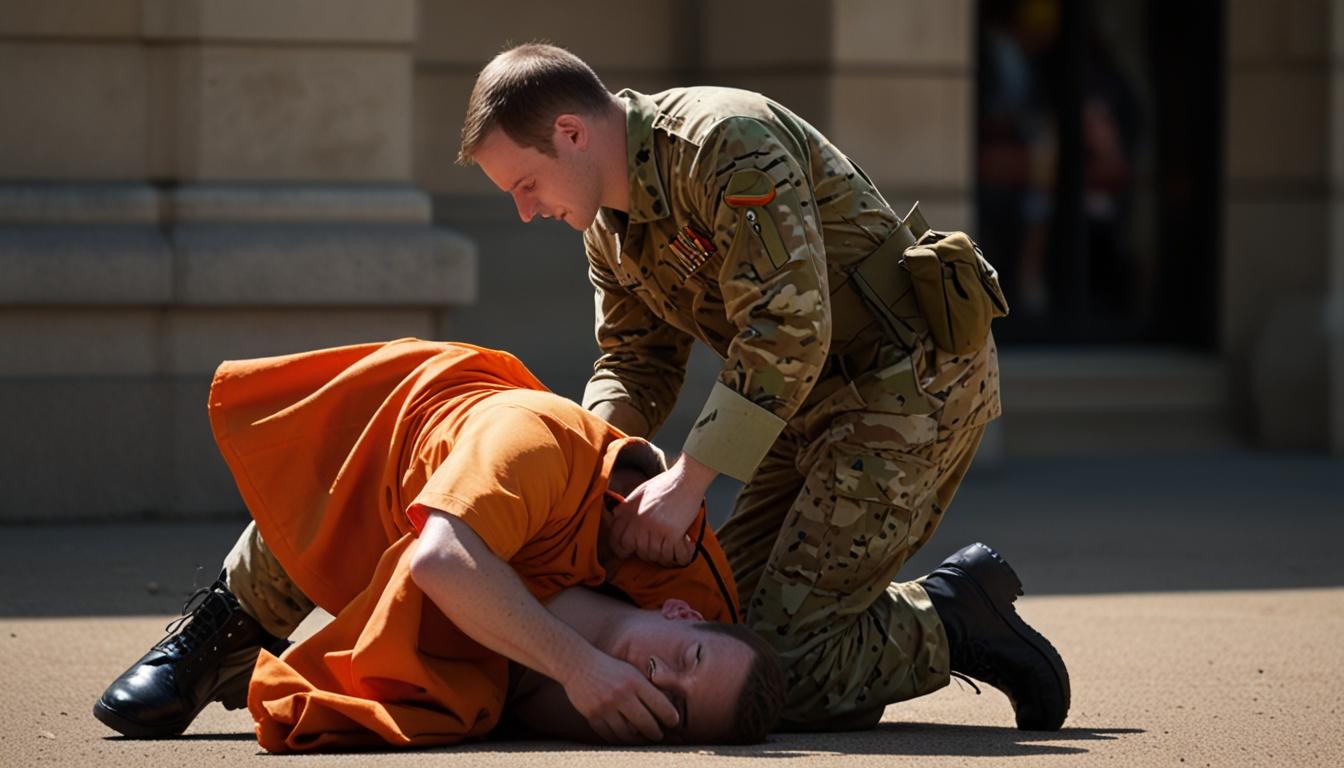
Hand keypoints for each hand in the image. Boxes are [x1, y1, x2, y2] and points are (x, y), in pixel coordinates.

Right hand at [561, 647, 679, 742]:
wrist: (577, 664)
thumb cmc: (610, 668)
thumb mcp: (631, 671)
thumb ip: (647, 687)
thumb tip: (667, 707)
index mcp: (635, 681)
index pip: (660, 705)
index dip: (671, 717)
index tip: (674, 722)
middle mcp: (622, 694)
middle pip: (646, 723)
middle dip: (656, 733)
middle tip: (659, 735)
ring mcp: (606, 707)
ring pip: (628, 734)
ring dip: (638, 740)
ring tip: (644, 739)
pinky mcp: (593, 716)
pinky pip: (610, 735)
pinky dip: (619, 739)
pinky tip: (625, 738)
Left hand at [608, 455, 714, 566]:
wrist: (685, 479)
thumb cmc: (663, 485)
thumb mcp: (637, 495)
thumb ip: (625, 510)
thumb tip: (615, 521)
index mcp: (628, 515)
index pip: (618, 543)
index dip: (623, 551)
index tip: (630, 553)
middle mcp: (639, 524)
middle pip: (641, 553)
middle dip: (650, 552)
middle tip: (661, 544)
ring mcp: (655, 530)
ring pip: (657, 556)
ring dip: (666, 555)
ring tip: (673, 547)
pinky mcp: (672, 534)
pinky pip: (674, 555)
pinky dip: (681, 555)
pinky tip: (685, 547)